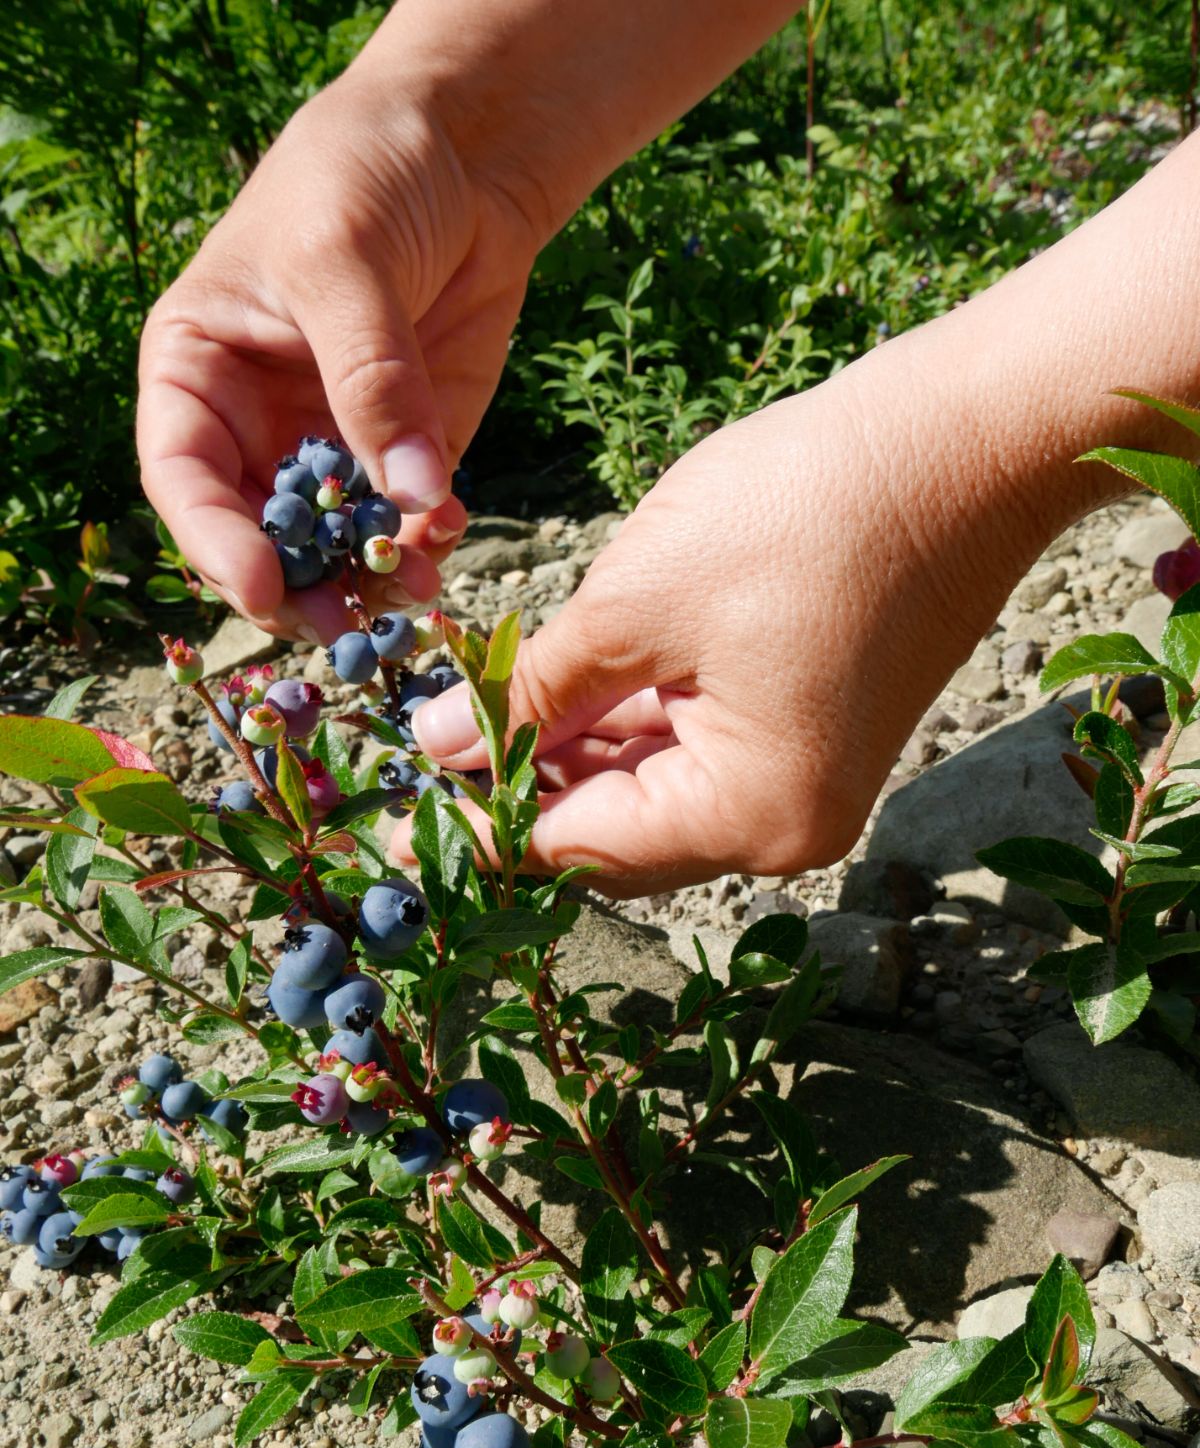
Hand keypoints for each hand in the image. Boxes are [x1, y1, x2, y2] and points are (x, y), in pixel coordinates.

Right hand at [137, 72, 541, 641]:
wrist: (459, 151)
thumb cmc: (361, 175)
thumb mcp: (345, 259)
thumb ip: (370, 379)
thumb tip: (408, 498)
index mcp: (197, 370)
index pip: (184, 475)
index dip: (216, 541)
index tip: (264, 588)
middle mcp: (255, 423)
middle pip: (260, 532)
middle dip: (300, 585)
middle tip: (346, 628)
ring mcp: (333, 444)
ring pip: (334, 543)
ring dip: (367, 581)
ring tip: (411, 601)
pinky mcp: (406, 451)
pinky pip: (406, 521)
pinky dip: (423, 544)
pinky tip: (446, 540)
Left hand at [388, 333, 1067, 894]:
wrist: (959, 441)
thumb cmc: (802, 513)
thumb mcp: (635, 606)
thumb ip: (533, 691)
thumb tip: (440, 748)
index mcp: (749, 815)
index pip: (580, 848)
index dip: (482, 830)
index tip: (394, 823)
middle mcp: (783, 825)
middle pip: (615, 831)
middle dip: (518, 788)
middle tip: (421, 754)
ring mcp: (806, 781)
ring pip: (650, 788)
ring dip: (565, 751)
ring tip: (473, 711)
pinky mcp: (813, 730)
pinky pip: (694, 748)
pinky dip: (624, 722)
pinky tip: (552, 688)